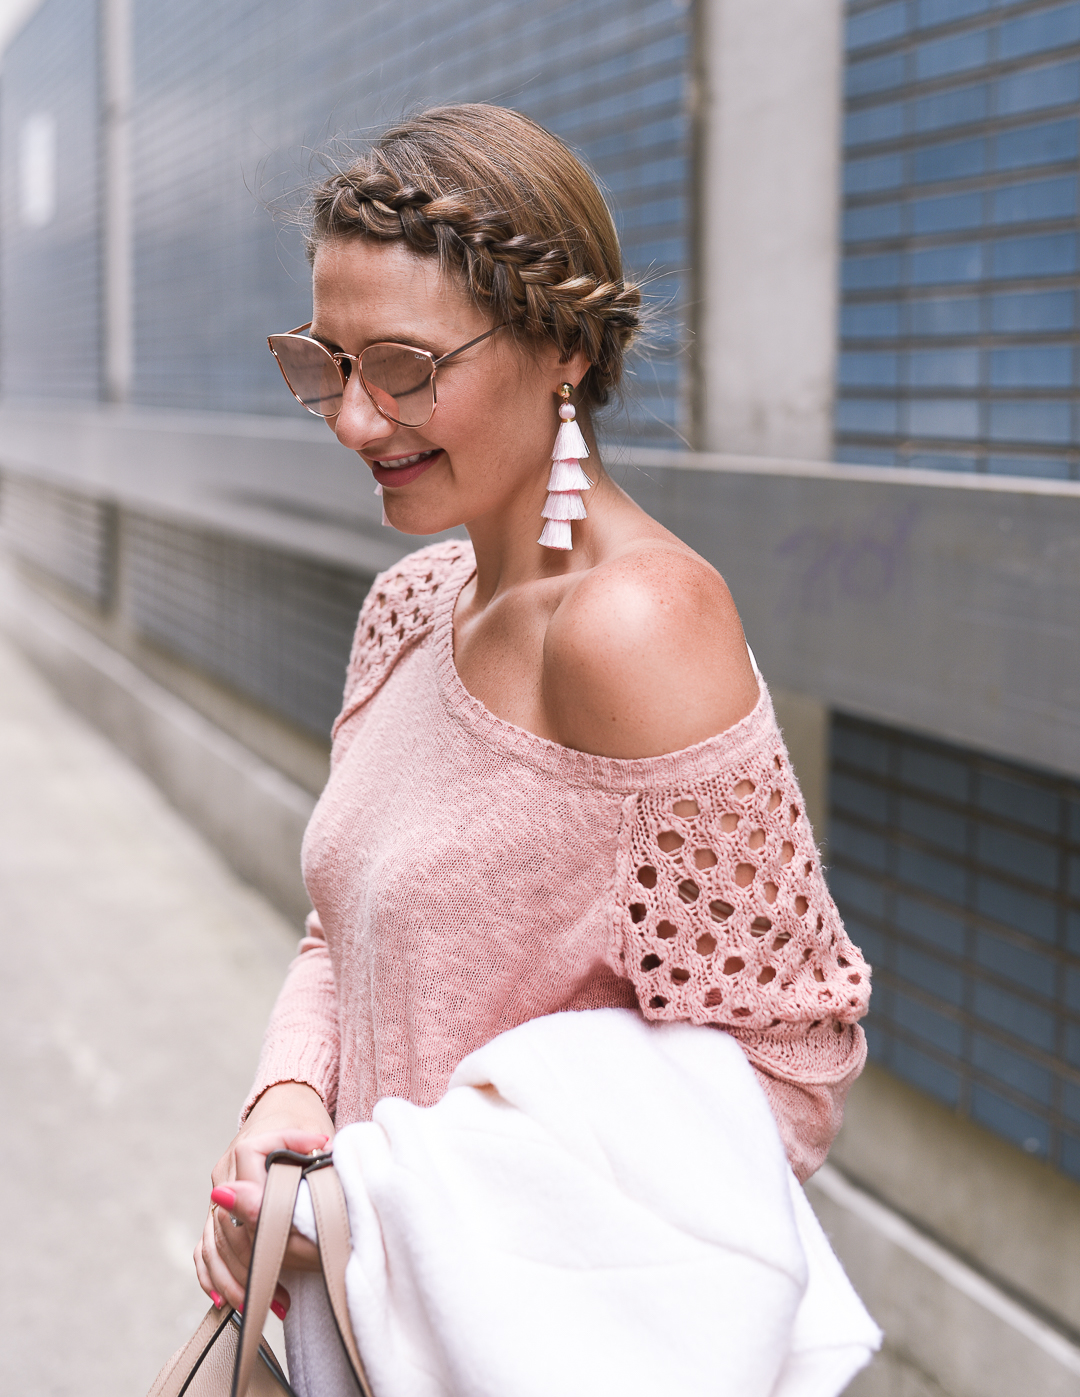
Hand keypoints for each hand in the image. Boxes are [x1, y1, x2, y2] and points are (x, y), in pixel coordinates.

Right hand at [194, 1081, 334, 1316]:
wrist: (284, 1105)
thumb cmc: (304, 1119)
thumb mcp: (313, 1127)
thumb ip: (311, 1148)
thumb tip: (321, 1160)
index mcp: (246, 1149)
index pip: (251, 1193)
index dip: (271, 1222)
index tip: (294, 1245)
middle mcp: (225, 1174)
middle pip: (231, 1227)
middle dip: (256, 1262)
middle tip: (286, 1291)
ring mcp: (218, 1194)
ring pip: (213, 1244)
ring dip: (235, 1278)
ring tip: (260, 1305)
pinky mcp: (217, 1210)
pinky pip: (205, 1248)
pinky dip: (212, 1275)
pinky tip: (226, 1301)